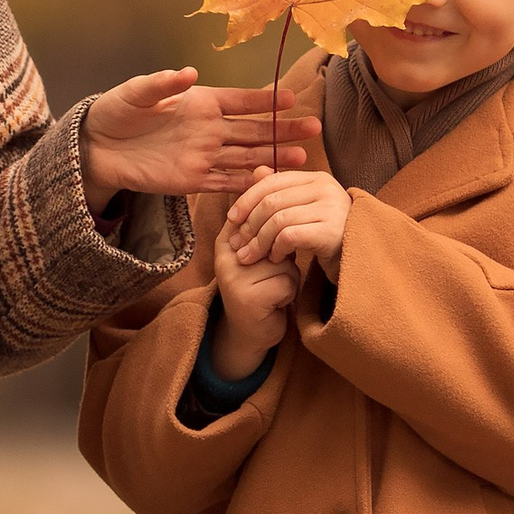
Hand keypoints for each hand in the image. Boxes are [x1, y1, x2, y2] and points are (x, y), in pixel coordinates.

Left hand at [81, 69, 320, 203]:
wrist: (98, 147)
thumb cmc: (117, 111)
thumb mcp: (136, 92)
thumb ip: (162, 84)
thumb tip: (189, 72)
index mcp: (201, 103)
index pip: (241, 100)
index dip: (265, 99)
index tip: (292, 98)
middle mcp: (209, 129)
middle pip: (254, 130)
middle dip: (284, 129)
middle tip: (314, 128)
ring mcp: (204, 156)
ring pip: (246, 157)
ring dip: (273, 158)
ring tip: (302, 157)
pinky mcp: (193, 180)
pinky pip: (225, 182)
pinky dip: (246, 184)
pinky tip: (269, 184)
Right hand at [209, 215, 298, 376]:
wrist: (249, 332)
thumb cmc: (261, 286)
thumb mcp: (260, 252)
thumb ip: (265, 224)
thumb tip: (271, 181)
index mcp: (227, 240)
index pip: (260, 219)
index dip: (278, 235)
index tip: (274, 256)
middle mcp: (225, 256)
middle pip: (277, 240)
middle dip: (284, 260)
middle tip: (272, 277)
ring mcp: (234, 277)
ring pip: (285, 263)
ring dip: (288, 278)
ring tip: (272, 290)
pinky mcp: (248, 297)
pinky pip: (287, 282)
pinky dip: (288, 294)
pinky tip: (274, 303)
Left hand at [226, 166, 352, 285]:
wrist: (359, 260)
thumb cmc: (326, 235)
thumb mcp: (302, 211)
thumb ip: (280, 192)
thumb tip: (255, 171)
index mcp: (317, 178)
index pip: (271, 181)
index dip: (247, 199)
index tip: (231, 219)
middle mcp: (326, 188)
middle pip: (272, 201)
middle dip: (249, 225)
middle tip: (237, 245)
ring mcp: (331, 208)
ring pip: (278, 220)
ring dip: (259, 241)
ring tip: (251, 256)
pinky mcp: (332, 231)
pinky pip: (290, 236)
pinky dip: (276, 248)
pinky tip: (275, 258)